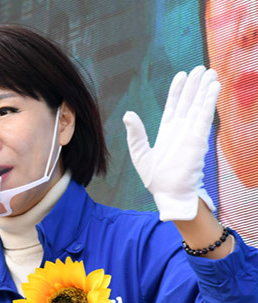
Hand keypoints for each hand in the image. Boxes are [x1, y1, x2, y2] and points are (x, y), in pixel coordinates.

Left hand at [123, 66, 219, 220]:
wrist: (169, 194)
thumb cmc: (156, 179)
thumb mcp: (140, 154)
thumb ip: (135, 134)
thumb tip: (128, 114)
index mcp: (167, 132)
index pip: (173, 106)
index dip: (177, 91)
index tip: (181, 75)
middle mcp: (181, 130)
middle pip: (189, 102)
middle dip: (194, 85)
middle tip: (201, 68)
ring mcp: (191, 133)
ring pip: (199, 106)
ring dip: (205, 89)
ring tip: (210, 72)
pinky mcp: (199, 138)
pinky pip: (205, 116)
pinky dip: (209, 101)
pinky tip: (213, 87)